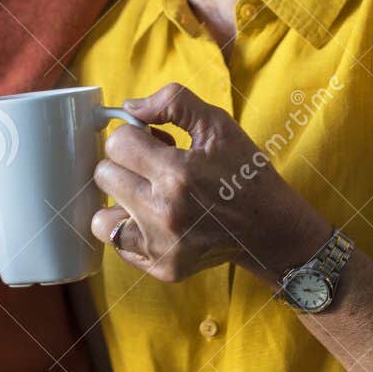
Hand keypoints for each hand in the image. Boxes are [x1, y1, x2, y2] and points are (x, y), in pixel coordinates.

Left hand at [90, 83, 330, 283]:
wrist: (271, 228)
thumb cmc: (245, 173)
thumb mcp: (218, 125)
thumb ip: (173, 103)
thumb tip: (130, 107)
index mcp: (177, 174)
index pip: (117, 143)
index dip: (134, 136)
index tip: (152, 142)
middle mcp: (164, 213)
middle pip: (104, 176)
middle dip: (125, 165)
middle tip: (154, 168)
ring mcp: (162, 246)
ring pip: (101, 219)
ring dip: (120, 203)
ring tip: (148, 196)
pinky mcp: (162, 268)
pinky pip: (119, 246)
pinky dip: (131, 231)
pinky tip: (157, 220)